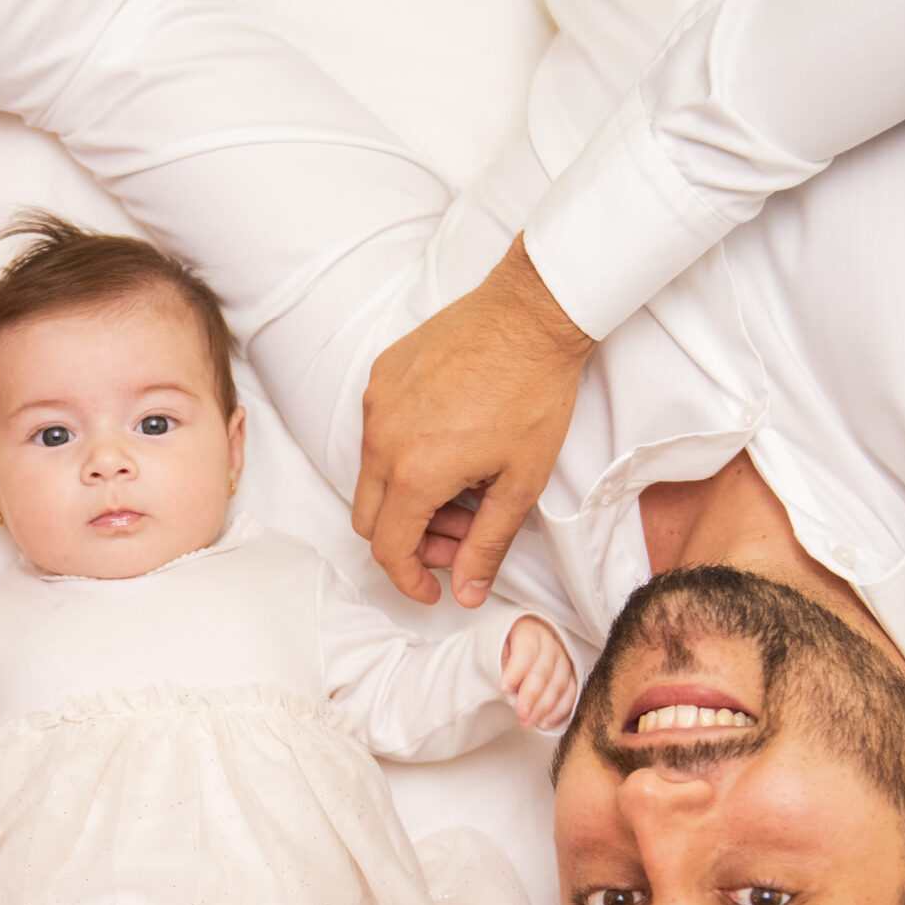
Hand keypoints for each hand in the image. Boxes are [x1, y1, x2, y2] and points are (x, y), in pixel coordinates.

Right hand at [354, 236, 592, 608]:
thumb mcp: (520, 482)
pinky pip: (377, 431)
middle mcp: (381, 440)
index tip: (434, 589)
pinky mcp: (382, 376)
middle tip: (457, 539)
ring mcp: (376, 404)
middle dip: (409, 543)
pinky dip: (403, 454)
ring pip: (372, 476)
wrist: (531, 313)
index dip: (410, 580)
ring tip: (462, 488)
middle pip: (369, 519)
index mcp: (414, 474)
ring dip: (407, 498)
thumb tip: (465, 591)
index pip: (389, 549)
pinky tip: (449, 443)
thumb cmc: (534, 393)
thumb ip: (486, 545)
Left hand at [501, 615, 576, 731]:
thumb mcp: (495, 648)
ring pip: (559, 685)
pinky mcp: (571, 677)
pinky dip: (558, 712)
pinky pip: (570, 695)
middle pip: (544, 671)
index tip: (503, 688)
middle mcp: (551, 644)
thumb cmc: (504, 647)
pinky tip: (544, 723)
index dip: (516, 671)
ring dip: (544, 707)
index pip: (526, 651)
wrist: (521, 644)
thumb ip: (500, 664)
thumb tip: (509, 688)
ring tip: (529, 723)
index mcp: (529, 631)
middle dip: (531, 695)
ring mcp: (564, 661)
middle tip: (521, 713)